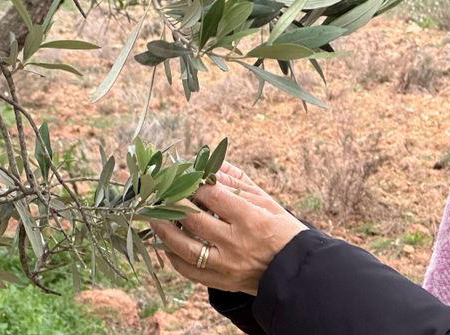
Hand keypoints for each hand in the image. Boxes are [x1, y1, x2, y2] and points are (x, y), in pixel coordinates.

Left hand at [150, 162, 307, 294]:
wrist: (296, 271)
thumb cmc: (284, 231)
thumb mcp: (268, 203)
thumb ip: (239, 186)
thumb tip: (213, 168)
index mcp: (251, 219)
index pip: (213, 196)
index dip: (196, 184)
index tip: (188, 178)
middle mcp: (235, 242)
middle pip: (193, 219)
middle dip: (172, 201)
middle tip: (161, 192)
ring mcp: (226, 265)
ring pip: (183, 246)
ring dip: (163, 229)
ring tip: (154, 217)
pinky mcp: (221, 282)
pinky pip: (188, 270)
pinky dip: (172, 256)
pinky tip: (166, 244)